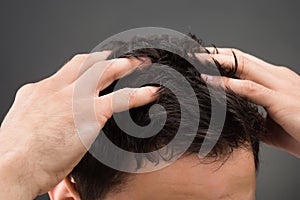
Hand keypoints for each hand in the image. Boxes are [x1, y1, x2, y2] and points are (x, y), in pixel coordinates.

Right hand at [0, 52, 156, 198]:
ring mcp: (74, 97)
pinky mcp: (89, 112)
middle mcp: (56, 88)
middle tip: (119, 58)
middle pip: (85, 63)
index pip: (65, 73)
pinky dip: (139, 94)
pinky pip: (122, 98)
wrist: (10, 166)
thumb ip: (43, 122)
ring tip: (139, 64)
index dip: (82, 67)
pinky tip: (151, 92)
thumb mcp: (26, 129)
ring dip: (124, 66)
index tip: (93, 66)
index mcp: (38, 92)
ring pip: (104, 71)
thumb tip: (52, 130)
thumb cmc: (16, 156)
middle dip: (104, 58)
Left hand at [197, 48, 299, 156]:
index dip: (224, 59)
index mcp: (276, 79)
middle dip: (217, 55)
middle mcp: (278, 76)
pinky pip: (249, 88)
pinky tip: (210, 82)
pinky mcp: (281, 100)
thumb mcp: (270, 123)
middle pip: (241, 58)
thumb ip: (253, 115)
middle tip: (194, 55)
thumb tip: (233, 117)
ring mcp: (280, 85)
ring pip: (244, 66)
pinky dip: (227, 84)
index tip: (204, 61)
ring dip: (218, 63)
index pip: (245, 63)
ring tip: (196, 63)